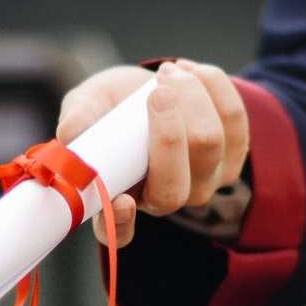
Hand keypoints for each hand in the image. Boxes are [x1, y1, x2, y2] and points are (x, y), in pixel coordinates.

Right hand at [56, 59, 248, 247]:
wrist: (155, 87)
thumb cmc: (115, 105)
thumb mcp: (89, 105)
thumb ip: (79, 118)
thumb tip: (71, 134)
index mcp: (121, 199)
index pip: (119, 232)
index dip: (121, 223)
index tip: (121, 201)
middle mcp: (165, 200)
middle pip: (174, 187)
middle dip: (168, 131)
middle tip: (157, 90)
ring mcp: (204, 183)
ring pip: (209, 145)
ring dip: (191, 96)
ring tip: (168, 73)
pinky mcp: (233, 157)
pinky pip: (235, 120)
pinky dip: (213, 86)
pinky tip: (191, 72)